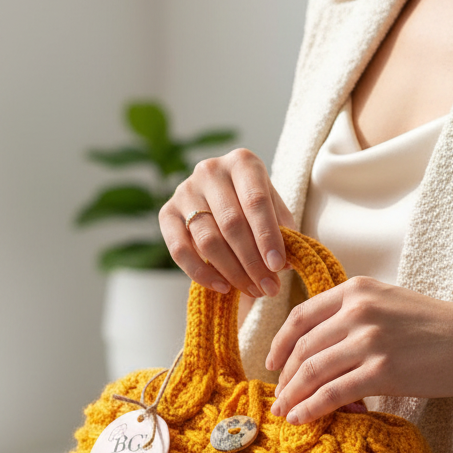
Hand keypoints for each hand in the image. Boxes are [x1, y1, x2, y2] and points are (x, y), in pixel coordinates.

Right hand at [159, 148, 295, 297]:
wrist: (222, 201)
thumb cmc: (255, 207)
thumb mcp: (275, 210)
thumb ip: (283, 232)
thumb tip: (285, 264)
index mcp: (242, 162)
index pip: (256, 201)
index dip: (268, 236)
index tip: (278, 266)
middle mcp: (210, 170)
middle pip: (232, 223)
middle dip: (253, 262)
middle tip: (269, 287)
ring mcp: (185, 190)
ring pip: (208, 239)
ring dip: (232, 271)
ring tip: (253, 290)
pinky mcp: (167, 213)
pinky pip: (179, 250)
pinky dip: (201, 273)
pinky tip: (223, 287)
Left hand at [265, 276, 452, 422]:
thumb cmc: (438, 327)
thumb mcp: (391, 303)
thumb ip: (355, 314)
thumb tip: (320, 345)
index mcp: (358, 290)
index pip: (301, 316)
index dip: (279, 343)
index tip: (272, 364)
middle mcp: (359, 310)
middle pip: (302, 347)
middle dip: (283, 376)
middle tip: (277, 397)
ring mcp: (370, 340)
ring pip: (312, 371)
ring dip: (292, 395)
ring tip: (284, 412)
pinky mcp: (383, 371)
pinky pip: (333, 393)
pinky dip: (311, 408)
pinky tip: (302, 419)